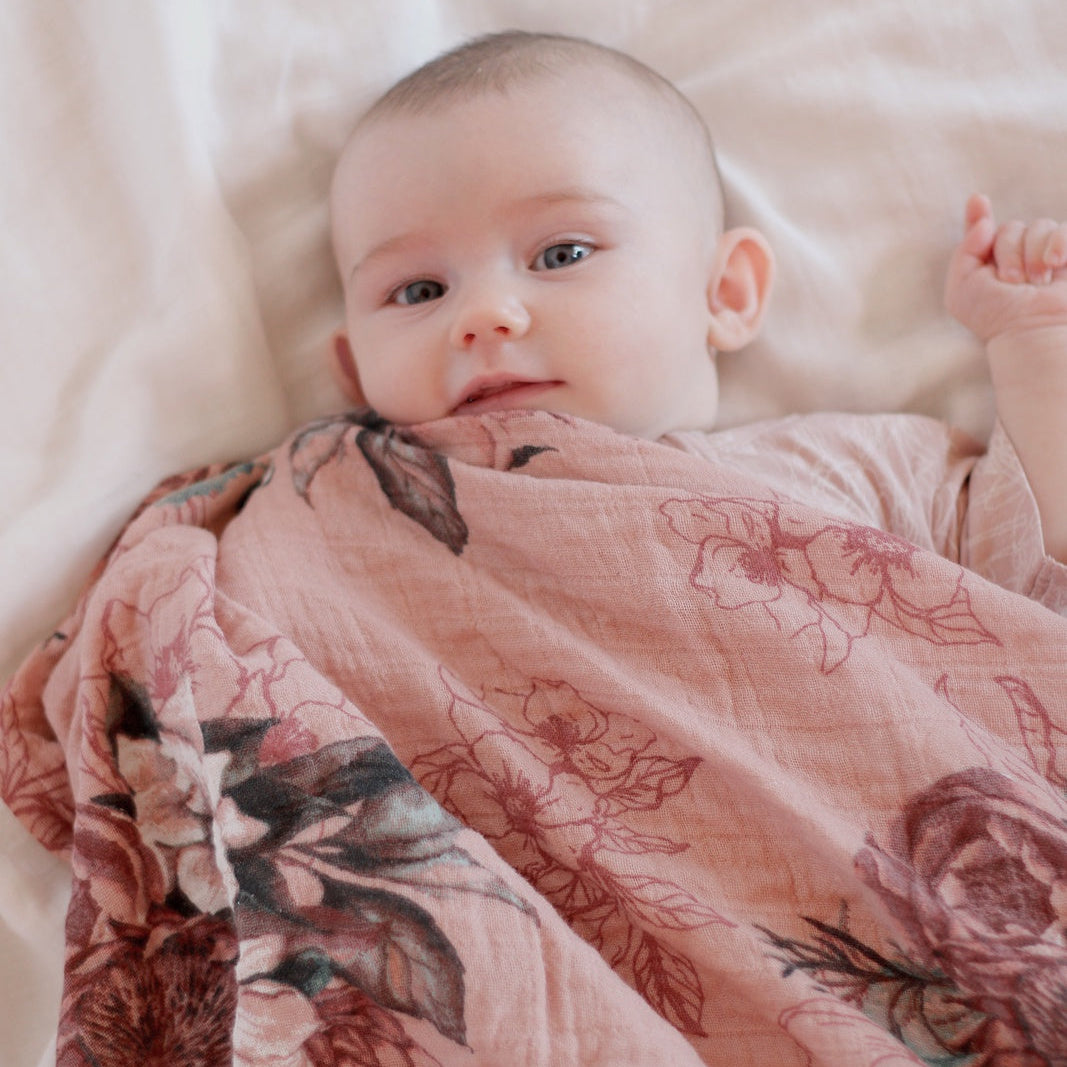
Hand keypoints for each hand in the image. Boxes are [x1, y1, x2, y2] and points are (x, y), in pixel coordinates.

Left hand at [945, 193, 1066, 342]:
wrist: (1031, 329)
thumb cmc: (993, 315)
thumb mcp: (962, 287)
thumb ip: (965, 250)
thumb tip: (986, 221)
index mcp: (987, 262)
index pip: (983, 230)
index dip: (978, 214)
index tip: (978, 201)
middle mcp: (1015, 255)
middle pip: (1011, 227)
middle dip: (1008, 253)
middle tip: (1011, 282)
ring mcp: (1044, 253)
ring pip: (1038, 226)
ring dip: (1033, 254)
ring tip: (1034, 283)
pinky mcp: (1066, 253)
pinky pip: (1063, 230)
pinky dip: (1058, 245)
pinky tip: (1055, 266)